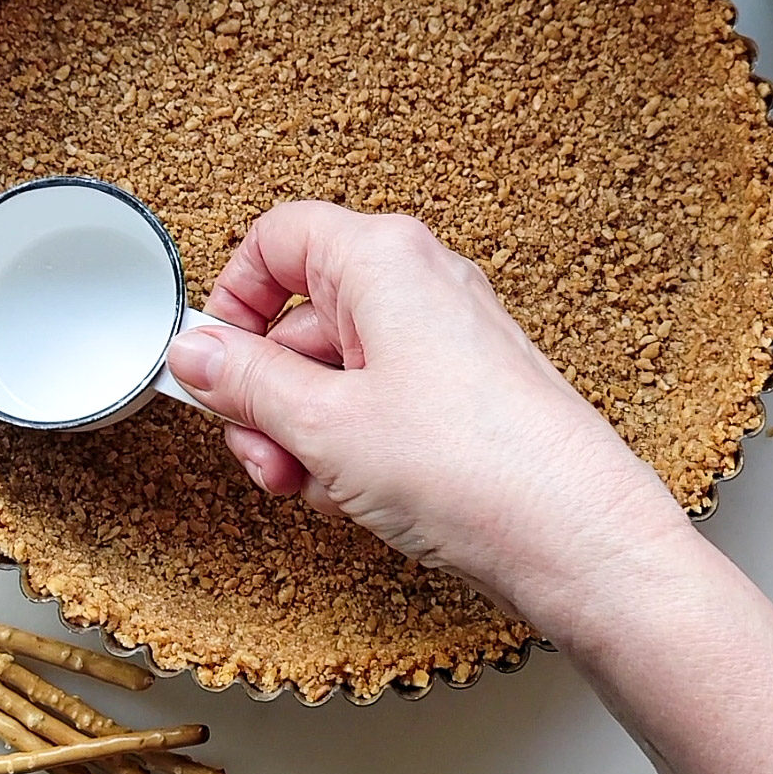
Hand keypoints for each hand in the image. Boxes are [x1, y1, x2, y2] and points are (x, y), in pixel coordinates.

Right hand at [168, 201, 687, 622]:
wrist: (578, 535)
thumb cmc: (474, 464)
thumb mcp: (323, 424)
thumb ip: (245, 381)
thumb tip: (194, 354)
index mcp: (383, 259)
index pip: (278, 238)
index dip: (234, 295)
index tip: (213, 357)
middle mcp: (418, 284)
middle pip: (302, 317)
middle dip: (267, 393)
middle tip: (262, 450)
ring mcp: (443, 339)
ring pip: (336, 370)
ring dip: (305, 432)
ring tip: (314, 484)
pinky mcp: (459, 392)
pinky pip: (377, 403)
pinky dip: (352, 446)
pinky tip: (358, 495)